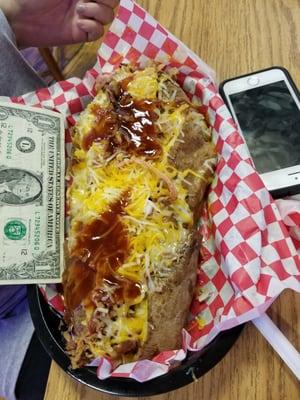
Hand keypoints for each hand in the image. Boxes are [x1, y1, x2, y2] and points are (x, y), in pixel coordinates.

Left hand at [0, 0, 118, 47]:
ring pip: (108, 16)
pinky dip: (92, 27)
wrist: (21, 18)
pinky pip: (98, 32)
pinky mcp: (82, 34)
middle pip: (112, 2)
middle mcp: (87, 0)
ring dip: (98, 12)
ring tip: (79, 11)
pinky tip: (78, 23)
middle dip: (105, 0)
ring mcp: (85, 17)